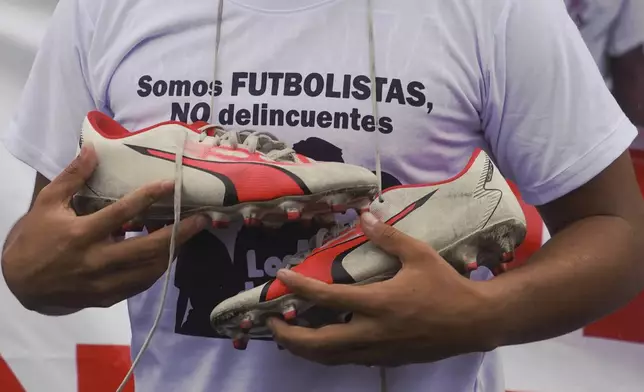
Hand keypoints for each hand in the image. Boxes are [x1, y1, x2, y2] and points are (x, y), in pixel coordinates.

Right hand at [1, 144, 208, 311]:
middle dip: (179, 233)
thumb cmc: (35, 238)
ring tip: (189, 233)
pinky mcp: (107, 298)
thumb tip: (94, 149)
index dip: (149, 197)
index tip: (172, 184)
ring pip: (149, 269)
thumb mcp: (48, 203)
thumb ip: (72, 176)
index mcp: (80, 234)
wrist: (21, 283)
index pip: (122, 213)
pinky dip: (158, 268)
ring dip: (174, 251)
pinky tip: (170, 253)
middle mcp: (95, 261)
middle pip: (147, 248)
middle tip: (201, 218)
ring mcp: (103, 283)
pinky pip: (141, 284)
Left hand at [267, 213, 498, 366]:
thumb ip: (388, 236)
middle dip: (289, 337)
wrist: (474, 322)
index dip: (299, 288)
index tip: (281, 278)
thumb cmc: (446, 285)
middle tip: (270, 323)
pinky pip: (348, 360)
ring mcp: (378, 351)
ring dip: (305, 349)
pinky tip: (323, 343)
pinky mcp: (386, 360)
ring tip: (288, 337)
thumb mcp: (419, 255)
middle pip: (319, 343)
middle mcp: (372, 332)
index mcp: (378, 303)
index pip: (327, 297)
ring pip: (331, 358)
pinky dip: (328, 353)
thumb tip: (363, 215)